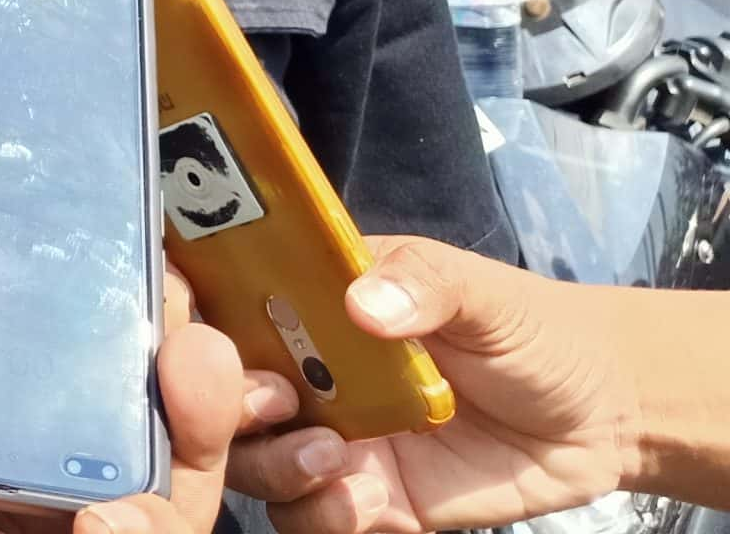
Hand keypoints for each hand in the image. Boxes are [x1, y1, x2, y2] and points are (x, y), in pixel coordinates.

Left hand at [0, 284, 258, 533]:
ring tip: (191, 352)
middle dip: (149, 353)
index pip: (7, 394)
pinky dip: (167, 507)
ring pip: (155, 482)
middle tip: (161, 293)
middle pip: (103, 426)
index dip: (55, 328)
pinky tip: (134, 480)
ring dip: (192, 411)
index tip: (83, 267)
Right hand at [225, 237, 633, 533]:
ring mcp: (330, 440)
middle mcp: (304, 371)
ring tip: (343, 467)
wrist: (599, 418)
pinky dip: (331, 522)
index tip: (205, 345)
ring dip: (280, 473)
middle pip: (217, 396)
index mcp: (312, 303)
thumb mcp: (484, 292)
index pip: (219, 304)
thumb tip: (365, 303)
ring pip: (252, 467)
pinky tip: (383, 509)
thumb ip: (429, 283)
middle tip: (286, 411)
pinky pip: (310, 522)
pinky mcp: (367, 502)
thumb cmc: (531, 330)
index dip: (193, 327)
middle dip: (229, 413)